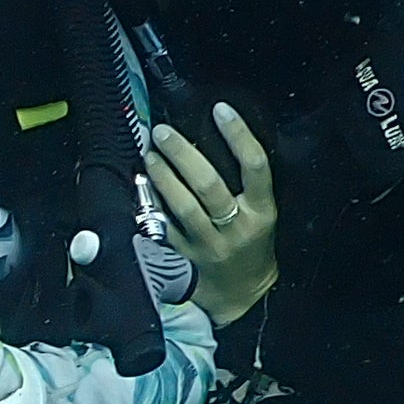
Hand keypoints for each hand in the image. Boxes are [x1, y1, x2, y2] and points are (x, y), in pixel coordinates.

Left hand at [148, 102, 278, 326]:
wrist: (242, 293)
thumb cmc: (250, 242)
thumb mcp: (261, 213)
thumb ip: (244, 184)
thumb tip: (211, 136)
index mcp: (262, 211)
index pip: (255, 166)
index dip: (239, 135)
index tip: (220, 109)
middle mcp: (237, 227)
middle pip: (209, 184)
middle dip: (183, 154)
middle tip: (162, 132)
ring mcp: (209, 245)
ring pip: (183, 206)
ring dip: (162, 176)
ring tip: (149, 154)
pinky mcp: (185, 258)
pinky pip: (164, 227)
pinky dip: (151, 205)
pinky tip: (141, 186)